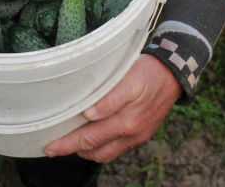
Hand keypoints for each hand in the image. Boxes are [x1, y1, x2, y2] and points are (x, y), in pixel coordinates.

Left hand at [43, 54, 181, 162]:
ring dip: (86, 151)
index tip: (49, 146)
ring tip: (70, 146)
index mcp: (125, 120)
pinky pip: (117, 149)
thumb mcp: (129, 78)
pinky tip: (93, 142)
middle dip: (71, 149)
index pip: (90, 137)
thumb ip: (110, 98)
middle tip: (51, 149)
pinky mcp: (142, 134)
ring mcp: (137, 135)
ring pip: (105, 153)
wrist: (174, 74)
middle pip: (94, 147)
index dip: (68, 143)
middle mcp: (131, 132)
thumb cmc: (148, 71)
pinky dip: (101, 149)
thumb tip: (88, 114)